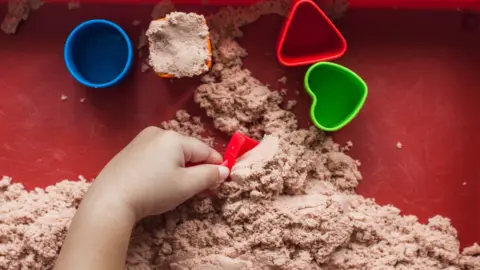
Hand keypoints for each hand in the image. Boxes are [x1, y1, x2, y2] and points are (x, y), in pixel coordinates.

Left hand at [87, 127, 228, 220]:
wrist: (110, 200)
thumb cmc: (153, 190)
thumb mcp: (187, 186)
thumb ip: (209, 176)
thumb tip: (224, 170)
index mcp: (174, 138)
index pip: (204, 150)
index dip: (216, 165)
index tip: (222, 181)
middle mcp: (158, 133)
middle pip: (187, 151)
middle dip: (197, 169)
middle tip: (202, 191)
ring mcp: (141, 141)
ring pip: (171, 154)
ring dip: (181, 170)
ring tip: (180, 190)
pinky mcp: (129, 152)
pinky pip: (156, 157)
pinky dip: (164, 169)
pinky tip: (160, 185)